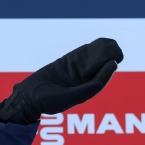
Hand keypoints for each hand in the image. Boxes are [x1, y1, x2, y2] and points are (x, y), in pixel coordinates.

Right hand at [0, 37, 122, 123]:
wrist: (28, 98)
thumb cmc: (48, 102)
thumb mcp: (68, 98)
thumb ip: (85, 91)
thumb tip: (100, 84)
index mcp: (84, 92)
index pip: (100, 80)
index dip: (107, 71)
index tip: (114, 61)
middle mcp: (81, 83)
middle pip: (97, 68)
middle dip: (106, 58)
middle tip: (115, 48)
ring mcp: (73, 73)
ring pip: (89, 60)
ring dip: (98, 52)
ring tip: (109, 43)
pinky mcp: (64, 64)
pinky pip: (77, 56)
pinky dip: (86, 50)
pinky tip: (95, 44)